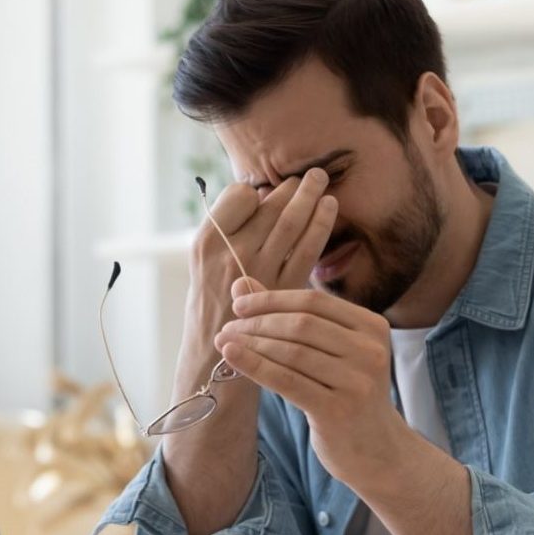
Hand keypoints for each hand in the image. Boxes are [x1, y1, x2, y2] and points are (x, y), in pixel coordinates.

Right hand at [184, 168, 336, 347]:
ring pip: (291, 222)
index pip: (239, 196)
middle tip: (311, 174)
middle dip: (293, 187)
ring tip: (321, 181)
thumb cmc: (210, 309)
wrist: (213, 360)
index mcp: (206, 242)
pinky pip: (307, 249)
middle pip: (269, 206)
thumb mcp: (203, 267)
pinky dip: (321, 225)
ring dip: (310, 197)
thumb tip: (261, 199)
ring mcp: (258, 271)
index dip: (256, 191)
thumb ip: (227, 236)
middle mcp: (231, 253)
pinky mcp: (283, 289)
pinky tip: (330, 209)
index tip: (266, 193)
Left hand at [213, 286, 408, 484]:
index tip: (239, 303)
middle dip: (258, 322)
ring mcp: (357, 381)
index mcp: (372, 326)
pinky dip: (254, 365)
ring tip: (224, 342)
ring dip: (252, 344)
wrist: (376, 452)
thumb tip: (241, 282)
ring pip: (291, 352)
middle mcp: (370, 351)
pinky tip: (231, 356)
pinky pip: (286, 381)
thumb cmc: (346, 394)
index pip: (314, 301)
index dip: (272, 299)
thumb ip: (289, 315)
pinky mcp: (338, 410)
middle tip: (228, 327)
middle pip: (301, 324)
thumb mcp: (328, 352)